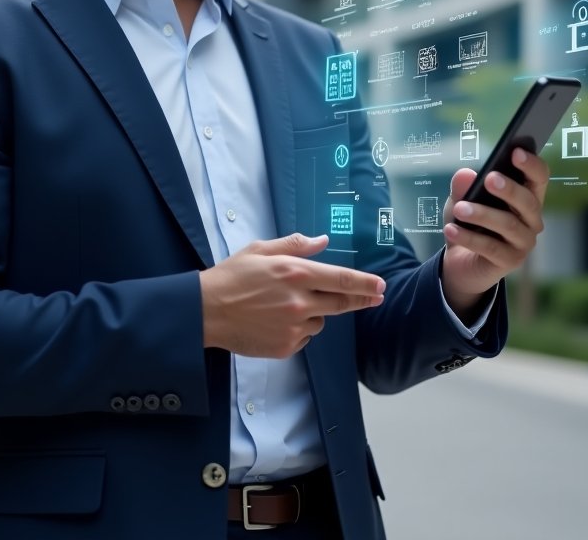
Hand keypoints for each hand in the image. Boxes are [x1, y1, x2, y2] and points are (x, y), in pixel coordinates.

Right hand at [199, 233, 384, 357]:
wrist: (206, 311)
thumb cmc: (232, 276)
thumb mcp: (260, 250)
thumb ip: (295, 245)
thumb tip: (323, 240)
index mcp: (295, 273)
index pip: (342, 279)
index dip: (365, 284)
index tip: (381, 286)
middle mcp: (299, 301)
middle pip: (341, 303)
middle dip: (359, 300)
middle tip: (372, 298)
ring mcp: (294, 326)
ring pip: (320, 320)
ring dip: (315, 312)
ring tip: (286, 305)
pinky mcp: (286, 346)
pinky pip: (304, 336)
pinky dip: (298, 328)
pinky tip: (276, 321)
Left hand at [440, 148, 547, 320]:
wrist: (461, 261)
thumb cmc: (469, 223)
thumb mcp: (461, 200)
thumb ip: (463, 187)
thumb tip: (465, 174)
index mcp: (526, 197)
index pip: (539, 178)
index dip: (531, 164)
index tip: (515, 151)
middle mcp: (531, 220)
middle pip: (528, 201)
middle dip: (509, 189)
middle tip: (489, 178)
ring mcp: (523, 242)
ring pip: (508, 225)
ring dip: (482, 214)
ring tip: (459, 209)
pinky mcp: (511, 261)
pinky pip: (491, 247)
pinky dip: (469, 237)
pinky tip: (450, 229)